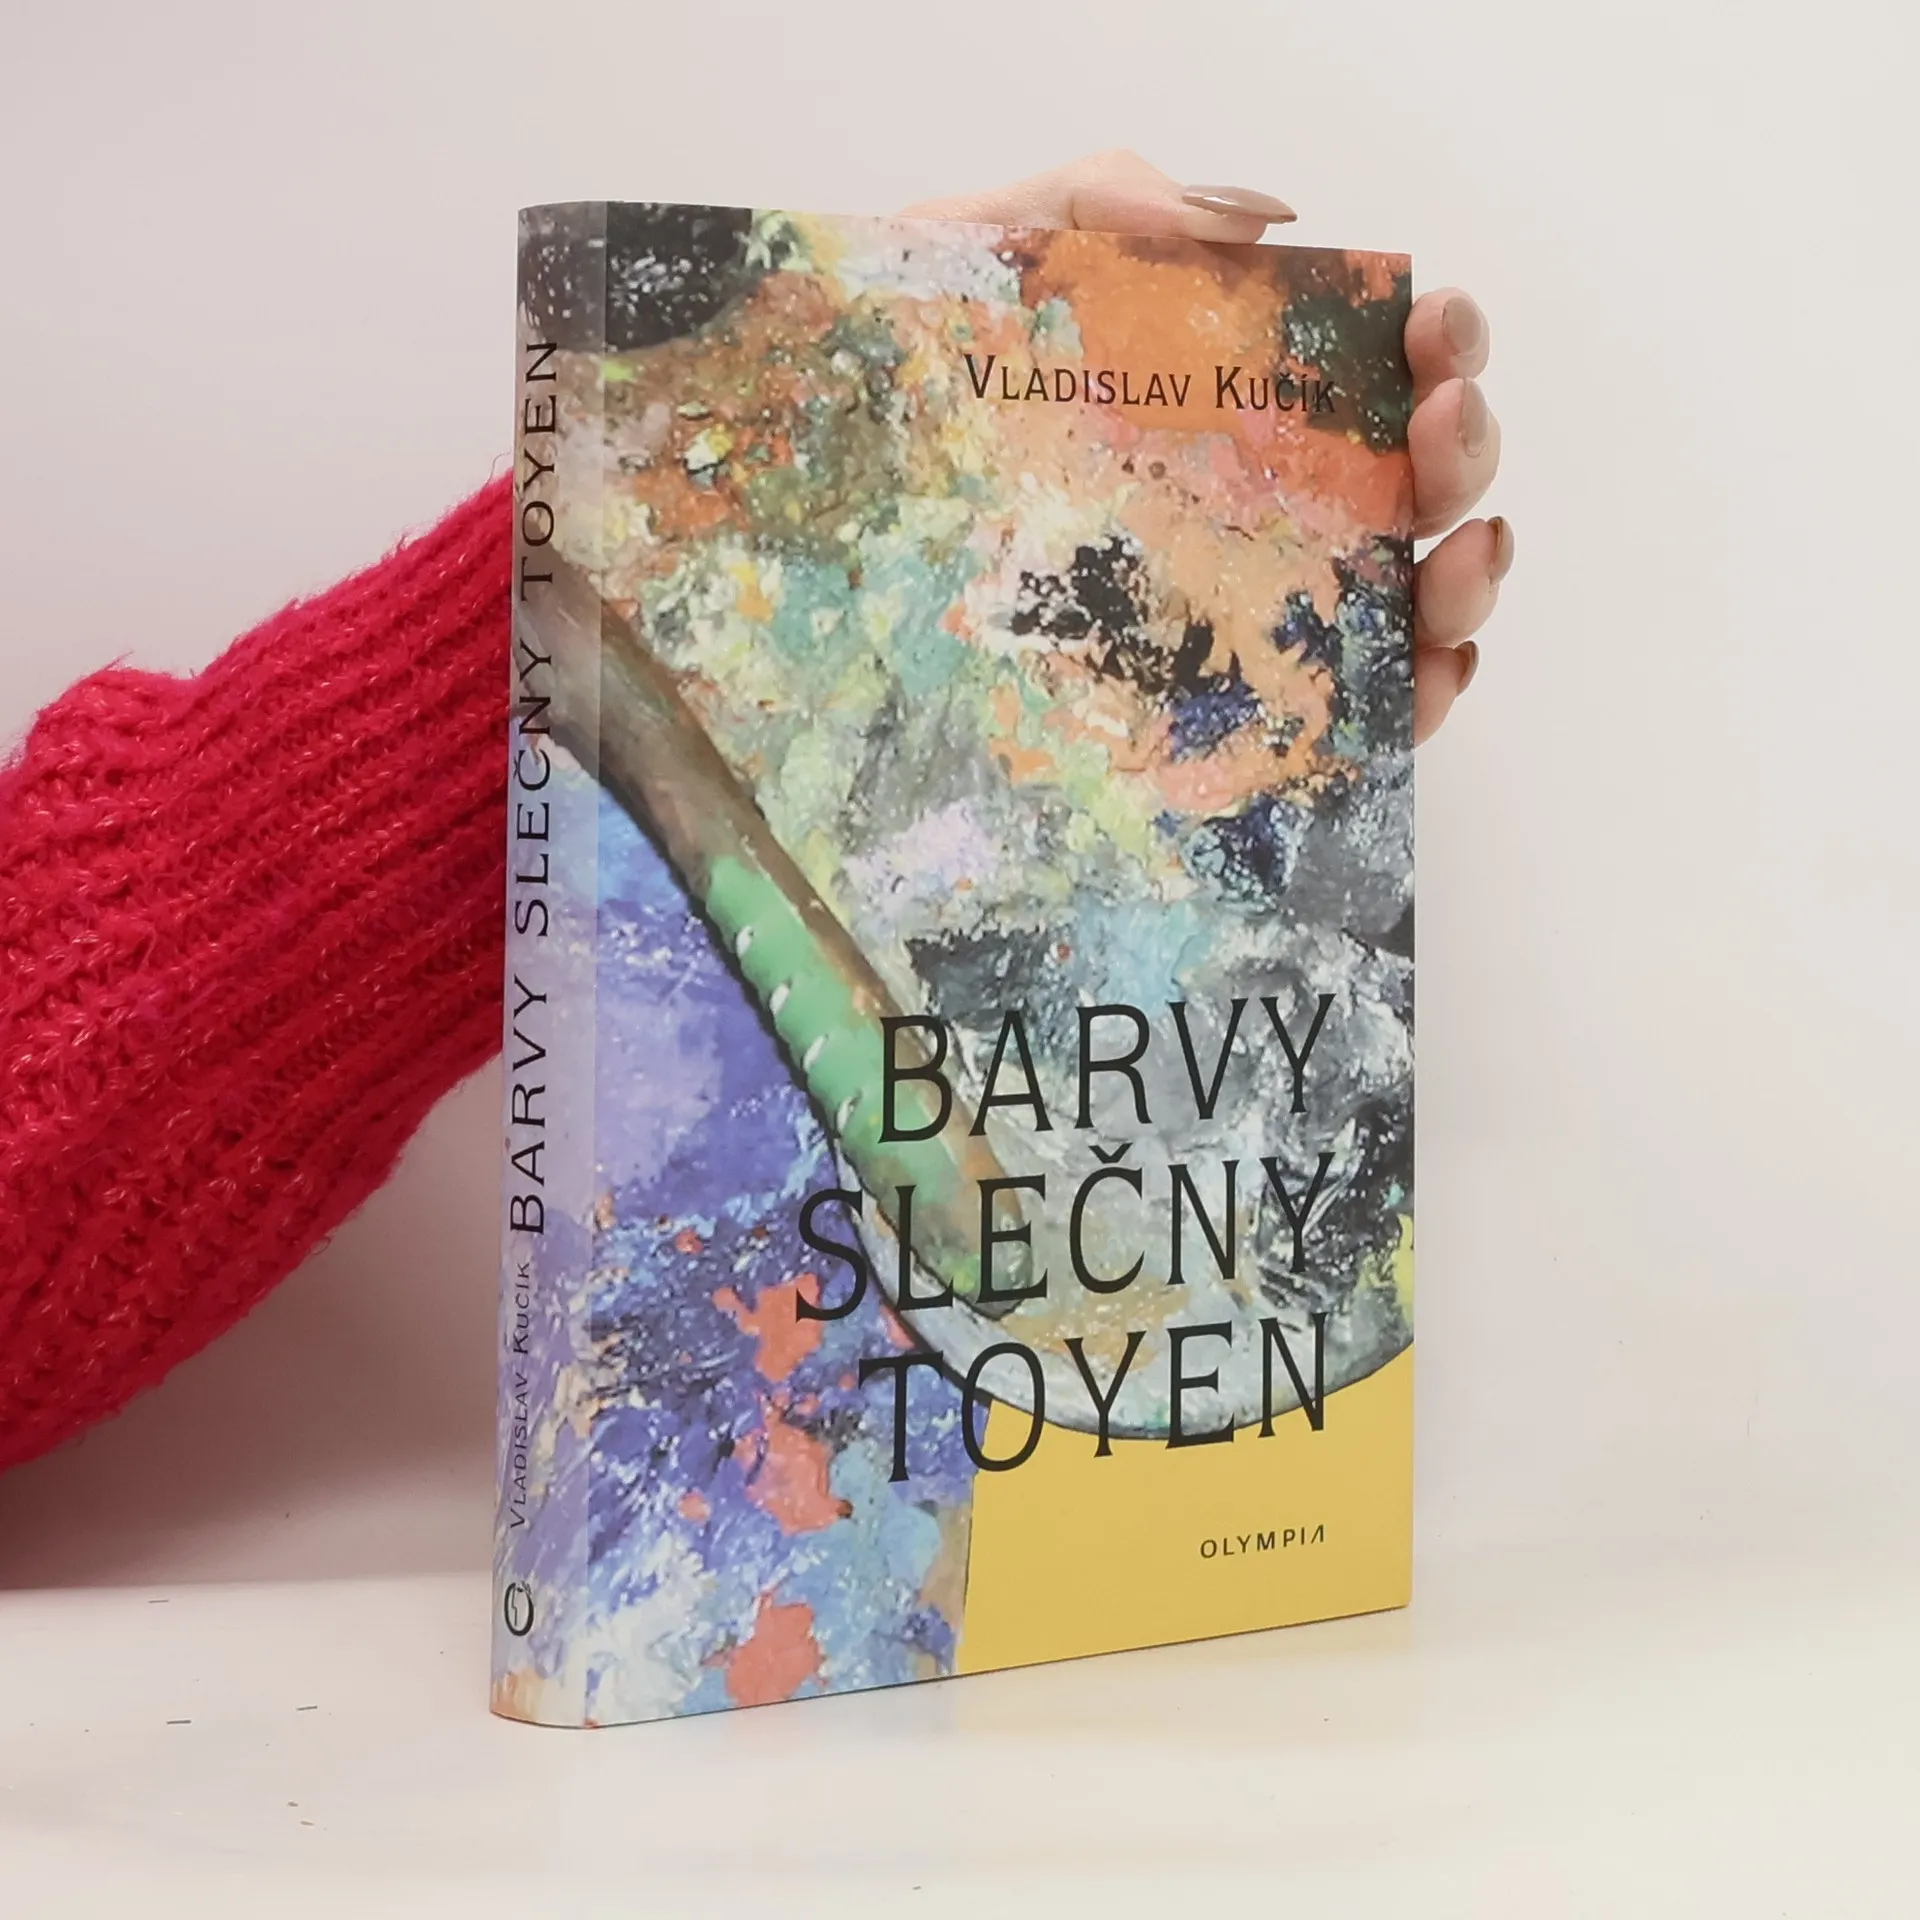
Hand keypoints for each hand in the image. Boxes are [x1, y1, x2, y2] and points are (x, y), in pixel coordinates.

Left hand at [905, 150, 1507, 745]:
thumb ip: (1115, 201)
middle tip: (1433, 434)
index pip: (1379, 361)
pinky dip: (1416, 694)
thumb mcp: (996, 246)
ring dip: (1463, 581)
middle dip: (1463, 451)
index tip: (1432, 329)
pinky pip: (1348, 708)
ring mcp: (1247, 601)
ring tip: (1455, 563)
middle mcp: (1264, 496)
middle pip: (1420, 478)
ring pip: (1410, 596)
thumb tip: (1264, 223)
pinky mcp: (1213, 705)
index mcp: (1234, 389)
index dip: (1440, 338)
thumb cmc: (905, 371)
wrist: (806, 481)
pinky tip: (1425, 672)